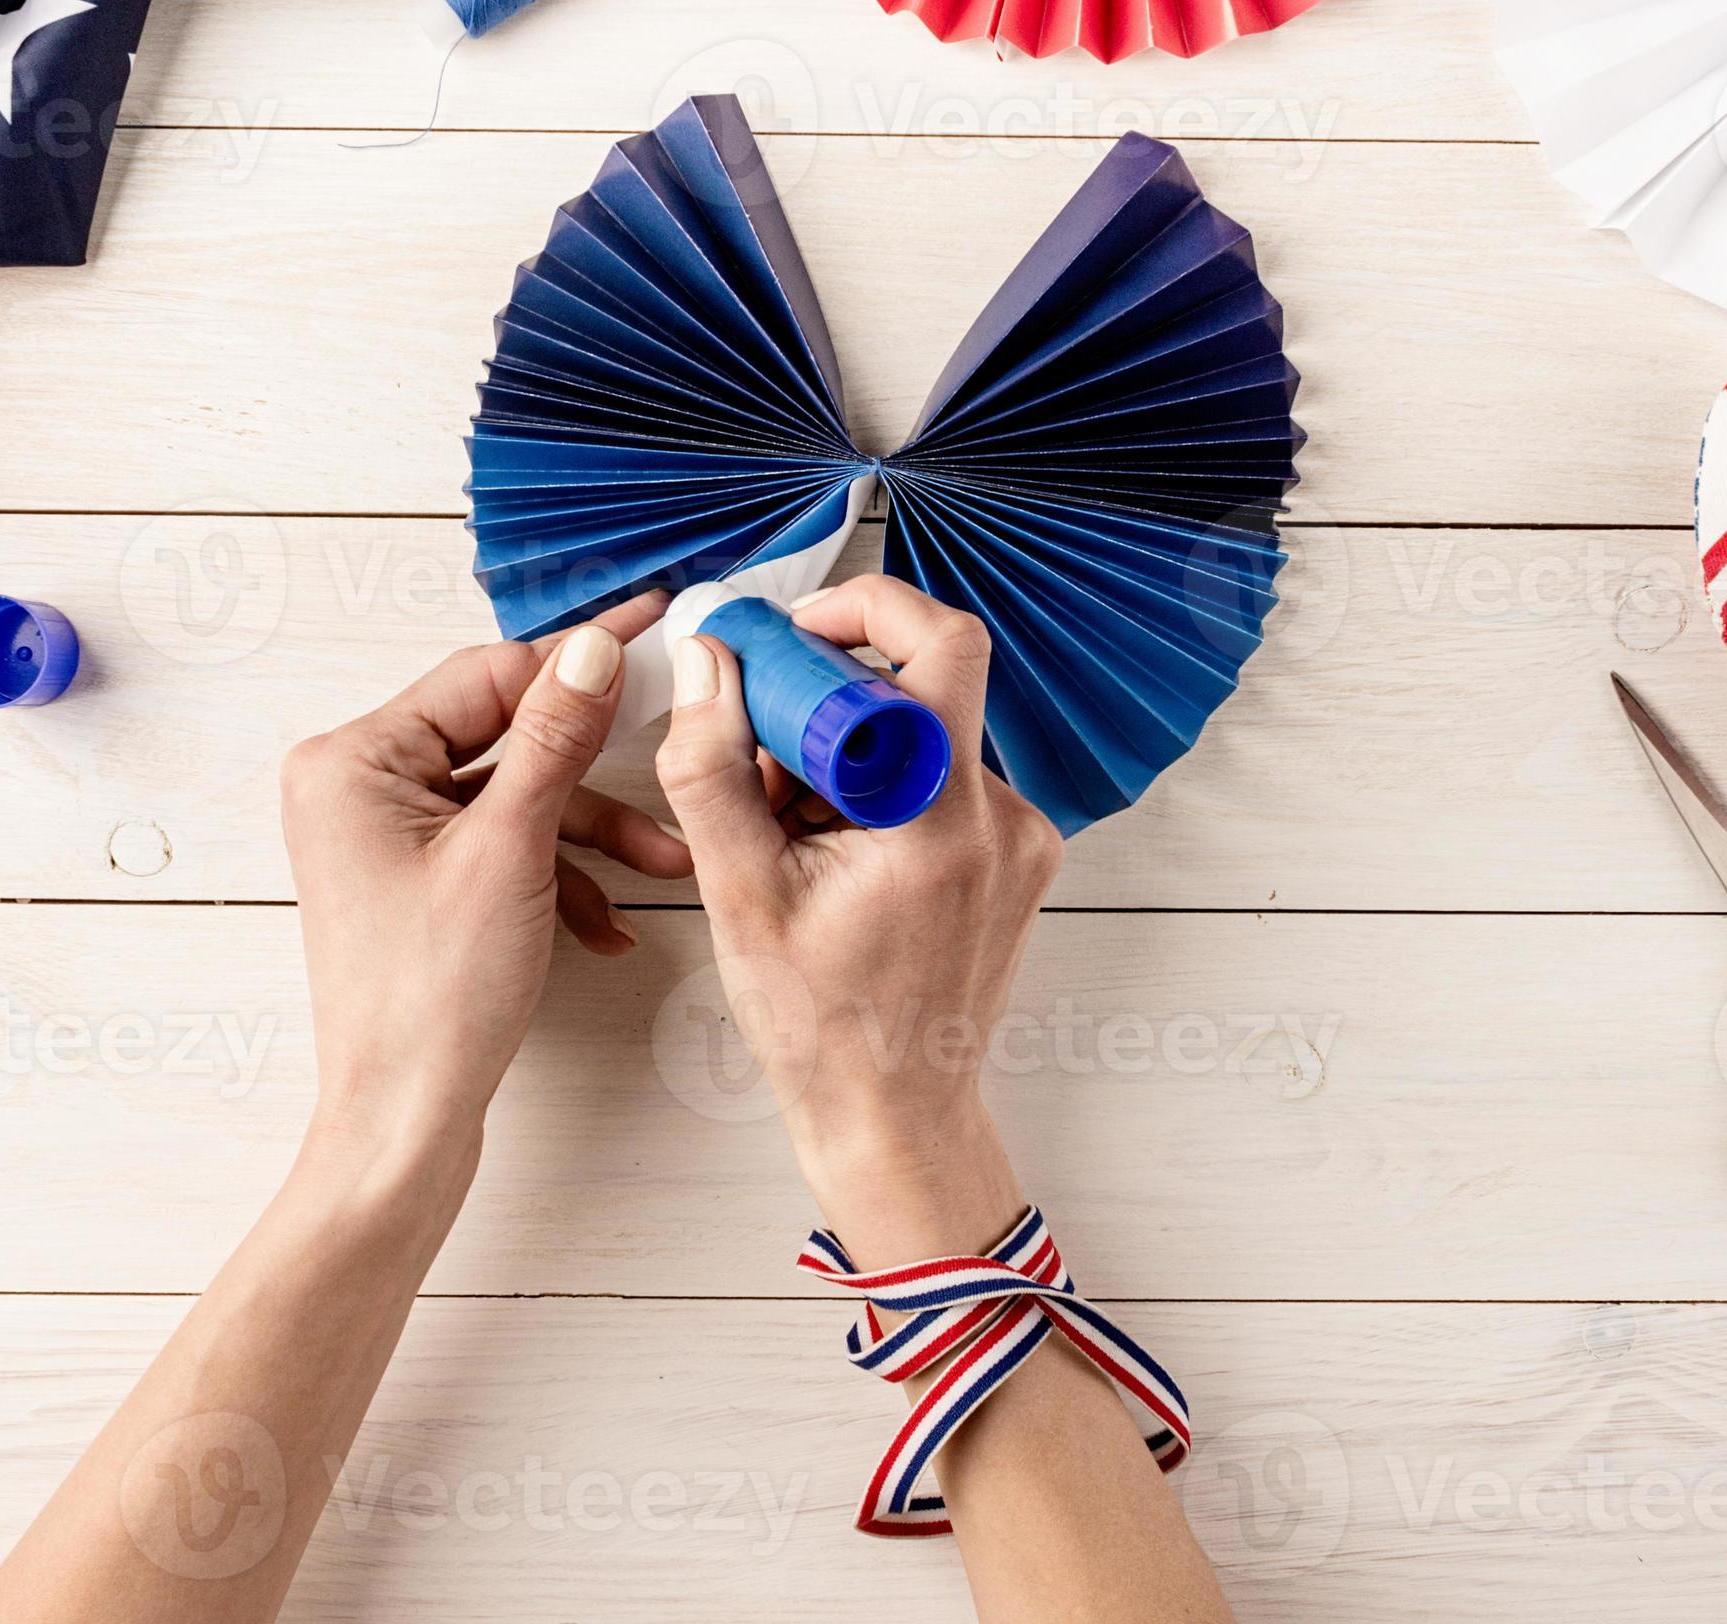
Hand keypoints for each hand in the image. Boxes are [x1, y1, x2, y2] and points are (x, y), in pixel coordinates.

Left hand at [279, 593, 690, 1160]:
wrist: (403, 1124)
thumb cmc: (431, 999)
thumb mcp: (509, 850)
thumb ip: (554, 739)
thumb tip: (590, 651)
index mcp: (353, 760)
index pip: (486, 676)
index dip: (577, 662)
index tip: (651, 630)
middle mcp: (356, 785)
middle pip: (504, 733)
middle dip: (596, 769)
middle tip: (675, 741)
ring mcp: (384, 835)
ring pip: (513, 795)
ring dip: (590, 832)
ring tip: (663, 865)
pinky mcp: (415, 879)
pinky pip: (500, 844)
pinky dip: (557, 874)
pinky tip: (606, 924)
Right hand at [653, 576, 1062, 1264]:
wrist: (893, 1118)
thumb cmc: (818, 1025)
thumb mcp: (738, 892)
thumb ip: (712, 765)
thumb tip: (706, 661)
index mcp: (940, 818)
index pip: (940, 643)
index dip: (862, 609)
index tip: (790, 634)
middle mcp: (1003, 817)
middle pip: (925, 684)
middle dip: (833, 693)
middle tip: (765, 745)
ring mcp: (1021, 840)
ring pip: (928, 735)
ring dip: (850, 751)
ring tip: (789, 826)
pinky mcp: (1019, 860)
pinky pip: (944, 781)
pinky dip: (882, 790)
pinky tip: (831, 852)